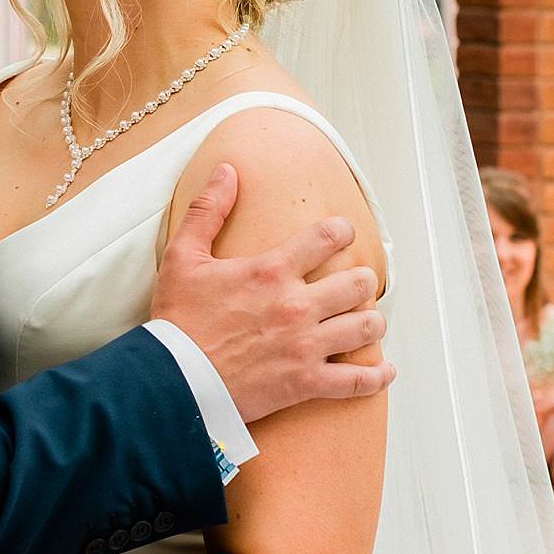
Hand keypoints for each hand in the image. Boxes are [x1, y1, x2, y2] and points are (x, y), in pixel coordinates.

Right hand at [150, 163, 391, 417]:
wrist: (171, 381)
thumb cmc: (176, 321)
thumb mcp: (182, 257)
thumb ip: (208, 210)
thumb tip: (228, 171)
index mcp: (271, 270)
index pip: (327, 237)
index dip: (341, 231)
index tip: (341, 234)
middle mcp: (296, 305)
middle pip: (358, 283)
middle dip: (361, 280)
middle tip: (354, 283)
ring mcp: (304, 345)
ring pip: (365, 327)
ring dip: (370, 322)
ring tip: (364, 321)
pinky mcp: (305, 382)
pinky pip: (356, 381)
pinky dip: (375, 376)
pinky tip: (382, 370)